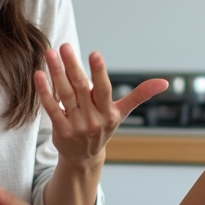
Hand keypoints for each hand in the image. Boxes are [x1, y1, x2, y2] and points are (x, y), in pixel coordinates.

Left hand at [38, 44, 167, 167]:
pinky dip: (45, 92)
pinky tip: (39, 75)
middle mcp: (93, 119)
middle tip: (65, 46)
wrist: (84, 157)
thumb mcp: (122, 113)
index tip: (95, 54)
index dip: (99, 72)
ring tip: (50, 54)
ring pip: (65, 96)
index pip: (104, 90)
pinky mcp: (60, 130)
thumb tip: (164, 82)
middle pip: (81, 89)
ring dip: (57, 74)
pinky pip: (51, 108)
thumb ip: (140, 95)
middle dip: (73, 66)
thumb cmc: (103, 127)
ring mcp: (75, 126)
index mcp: (109, 113)